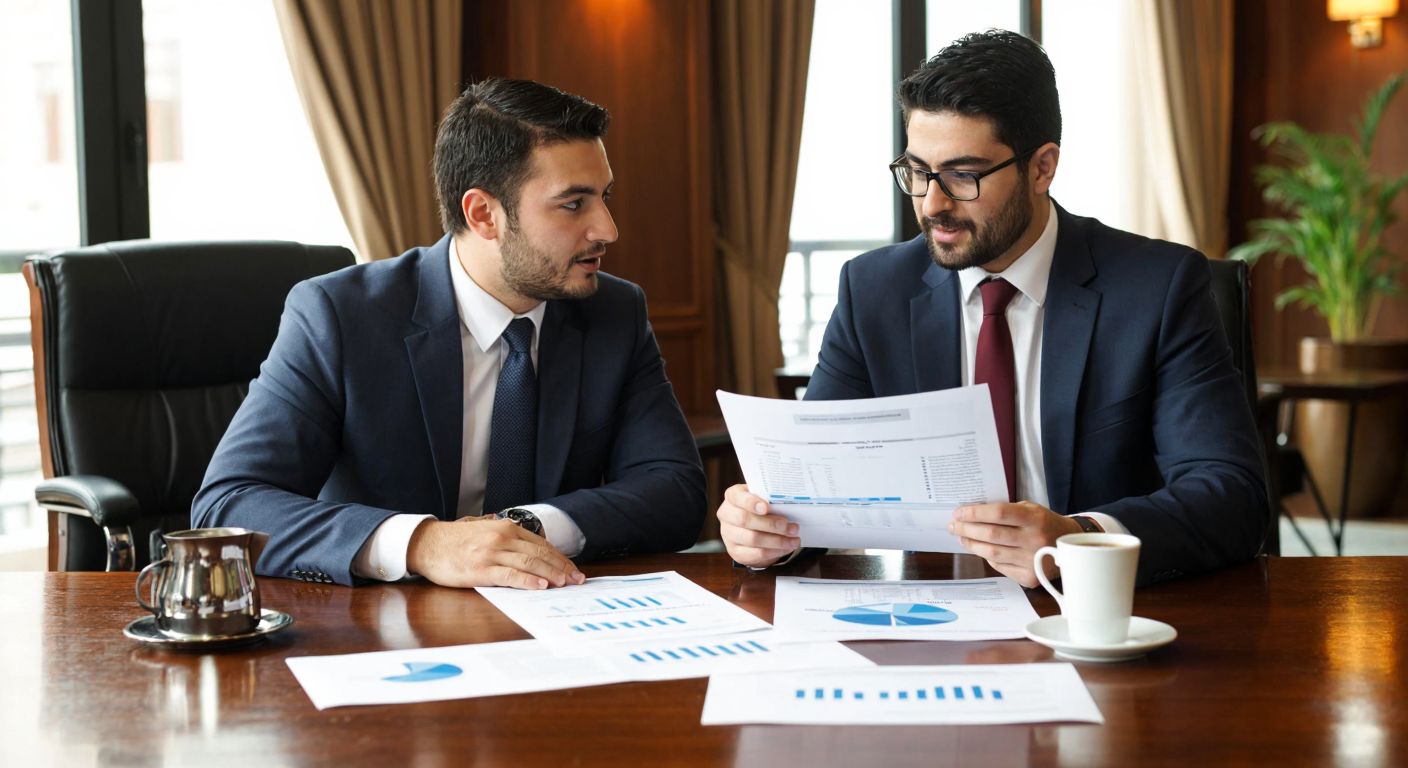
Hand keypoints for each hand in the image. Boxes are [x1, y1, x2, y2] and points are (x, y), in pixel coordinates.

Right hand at [406, 517, 584, 588]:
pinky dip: (527, 581)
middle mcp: (501, 538)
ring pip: (529, 564)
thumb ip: (508, 539)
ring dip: (551, 574)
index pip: (541, 544)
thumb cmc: (456, 541)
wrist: (427, 544)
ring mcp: (491, 553)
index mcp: (505, 528)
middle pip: (539, 553)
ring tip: (566, 584)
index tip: (572, 568)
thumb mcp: (486, 531)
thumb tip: (532, 551)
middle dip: (561, 567)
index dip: (559, 557)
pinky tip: (540, 586)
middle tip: (577, 579)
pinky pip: (509, 575)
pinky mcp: (480, 569)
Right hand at [716, 484, 799, 567]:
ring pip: (752, 539)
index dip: (751, 502)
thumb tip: (790, 506)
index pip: (737, 497)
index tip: (766, 508)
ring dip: (777, 541)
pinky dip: (774, 552)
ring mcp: (728, 534)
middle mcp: (726, 514)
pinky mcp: (735, 551)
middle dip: (771, 524)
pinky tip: (786, 548)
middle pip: (745, 520)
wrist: (751, 527)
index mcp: (733, 496)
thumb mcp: (763, 498)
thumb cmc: (760, 508)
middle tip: (792, 527)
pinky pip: (756, 554)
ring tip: (794, 540)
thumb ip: (771, 499)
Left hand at [948, 501, 1085, 587]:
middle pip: (991, 534)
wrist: (1070, 545)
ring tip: (962, 537)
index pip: (998, 514)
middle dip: (967, 529)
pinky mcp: (1030, 577)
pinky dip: (987, 557)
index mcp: (1034, 518)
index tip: (958, 512)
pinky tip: (980, 550)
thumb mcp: (1030, 509)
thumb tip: (972, 514)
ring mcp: (1032, 561)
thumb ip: (1006, 511)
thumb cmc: (1044, 523)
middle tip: (953, 526)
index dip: (974, 513)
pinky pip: (1000, 567)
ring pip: (992, 553)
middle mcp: (1034, 540)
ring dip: (972, 545)